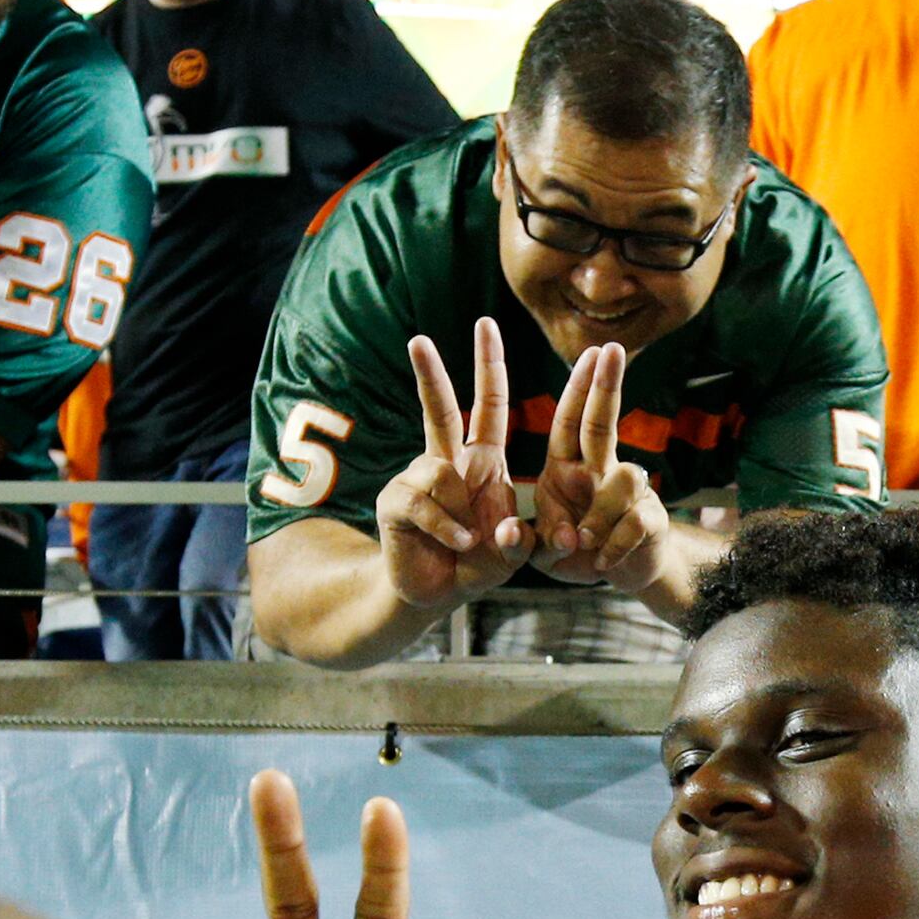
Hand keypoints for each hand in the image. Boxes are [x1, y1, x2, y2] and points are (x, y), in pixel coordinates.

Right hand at [375, 318, 529, 610]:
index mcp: (482, 461)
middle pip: (441, 409)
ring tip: (468, 542)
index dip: (490, 367)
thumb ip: (522, 542)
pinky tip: (457, 545)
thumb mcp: (513, 553)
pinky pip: (426, 504)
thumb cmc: (478, 564)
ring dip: (463, 513)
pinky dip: (448, 529)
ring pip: (443, 474)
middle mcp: (449, 462)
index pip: (488, 406)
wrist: (436, 593)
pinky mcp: (396, 501)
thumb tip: (506, 528)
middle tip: (419, 339)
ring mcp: (419, 479)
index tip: (487, 325)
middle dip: (430, 373)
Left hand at [524, 344, 666, 594]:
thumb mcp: (541, 551)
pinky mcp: (650, 517)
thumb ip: (534, 544)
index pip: (570, 421)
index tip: (592, 351)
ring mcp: (628, 492)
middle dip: (606, 386)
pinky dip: (615, 545)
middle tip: (614, 350)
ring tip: (586, 541)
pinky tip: (603, 561)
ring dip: (602, 511)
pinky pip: (636, 519)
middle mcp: (597, 471)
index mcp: (565, 468)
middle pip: (602, 422)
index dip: (579, 388)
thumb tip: (564, 537)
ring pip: (625, 476)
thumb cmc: (573, 554)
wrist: (621, 575)